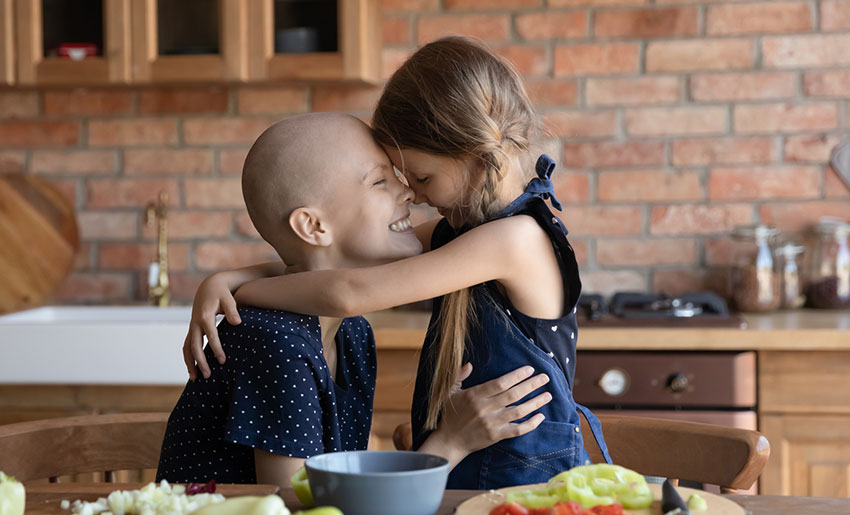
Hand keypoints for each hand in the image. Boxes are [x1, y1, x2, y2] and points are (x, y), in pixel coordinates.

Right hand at [183, 273, 241, 379]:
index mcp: (205, 315)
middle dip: (200, 361)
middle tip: (208, 375)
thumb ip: (232, 310)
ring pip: (187, 347)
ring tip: (194, 379)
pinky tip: (193, 369)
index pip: (210, 335)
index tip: (222, 361)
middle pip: (194, 345)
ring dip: (190, 363)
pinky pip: (187, 345)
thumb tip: (237, 323)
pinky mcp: (192, 329)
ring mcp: (192, 326)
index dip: (216, 348)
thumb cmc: (222, 293)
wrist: (209, 286)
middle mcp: (196, 322)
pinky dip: (189, 357)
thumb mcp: (228, 298)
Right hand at [424, 364, 551, 466]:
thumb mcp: (450, 392)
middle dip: (532, 385)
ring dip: (535, 402)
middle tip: (545, 378)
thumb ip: (459, 376)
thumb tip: (470, 364)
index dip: (517, 375)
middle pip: (514, 394)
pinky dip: (531, 424)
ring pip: (519, 411)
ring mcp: (492, 423)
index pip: (501, 383)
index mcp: (475, 395)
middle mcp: (485, 408)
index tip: (530, 369)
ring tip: (548, 395)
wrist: (450, 441)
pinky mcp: (497, 436)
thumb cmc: (451, 414)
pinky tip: (540, 416)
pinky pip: (518, 430)